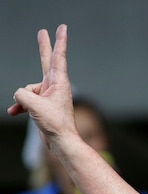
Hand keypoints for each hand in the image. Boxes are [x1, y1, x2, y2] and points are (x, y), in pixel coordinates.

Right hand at [8, 25, 76, 150]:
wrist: (61, 142)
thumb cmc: (54, 123)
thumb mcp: (33, 104)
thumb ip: (22, 93)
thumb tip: (20, 95)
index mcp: (59, 82)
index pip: (59, 56)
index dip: (59, 41)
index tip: (62, 28)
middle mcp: (55, 86)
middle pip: (46, 61)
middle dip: (43, 46)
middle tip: (43, 31)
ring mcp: (49, 94)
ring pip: (27, 89)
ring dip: (23, 100)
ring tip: (32, 111)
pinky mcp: (43, 104)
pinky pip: (26, 100)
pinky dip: (20, 106)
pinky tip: (15, 112)